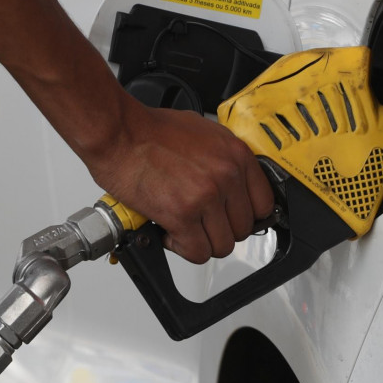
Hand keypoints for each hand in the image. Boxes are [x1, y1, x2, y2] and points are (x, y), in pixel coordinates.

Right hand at [86, 102, 275, 263]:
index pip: (263, 204)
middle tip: (199, 222)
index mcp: (236, 155)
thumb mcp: (203, 133)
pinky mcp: (182, 215)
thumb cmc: (151, 131)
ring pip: (221, 245)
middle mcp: (227, 176)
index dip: (244, 216)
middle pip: (242, 228)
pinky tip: (169, 231)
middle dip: (219, 229)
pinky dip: (181, 248)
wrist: (119, 133)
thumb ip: (224, 159)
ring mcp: (206, 196)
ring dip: (201, 241)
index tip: (231, 218)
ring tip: (182, 226)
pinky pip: (197, 252)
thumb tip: (233, 182)